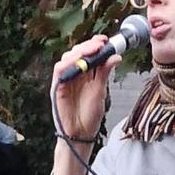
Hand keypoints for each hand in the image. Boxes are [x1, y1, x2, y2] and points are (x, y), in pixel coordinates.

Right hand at [50, 43, 114, 174]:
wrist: (81, 134)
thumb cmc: (90, 115)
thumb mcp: (101, 91)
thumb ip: (105, 73)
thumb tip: (116, 56)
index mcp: (87, 74)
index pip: (89, 53)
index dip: (95, 44)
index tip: (106, 40)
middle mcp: (75, 74)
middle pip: (78, 52)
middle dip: (89, 46)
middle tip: (101, 44)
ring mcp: (66, 79)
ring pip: (67, 58)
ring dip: (79, 52)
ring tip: (92, 50)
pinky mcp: (58, 87)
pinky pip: (59, 70)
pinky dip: (68, 63)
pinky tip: (78, 60)